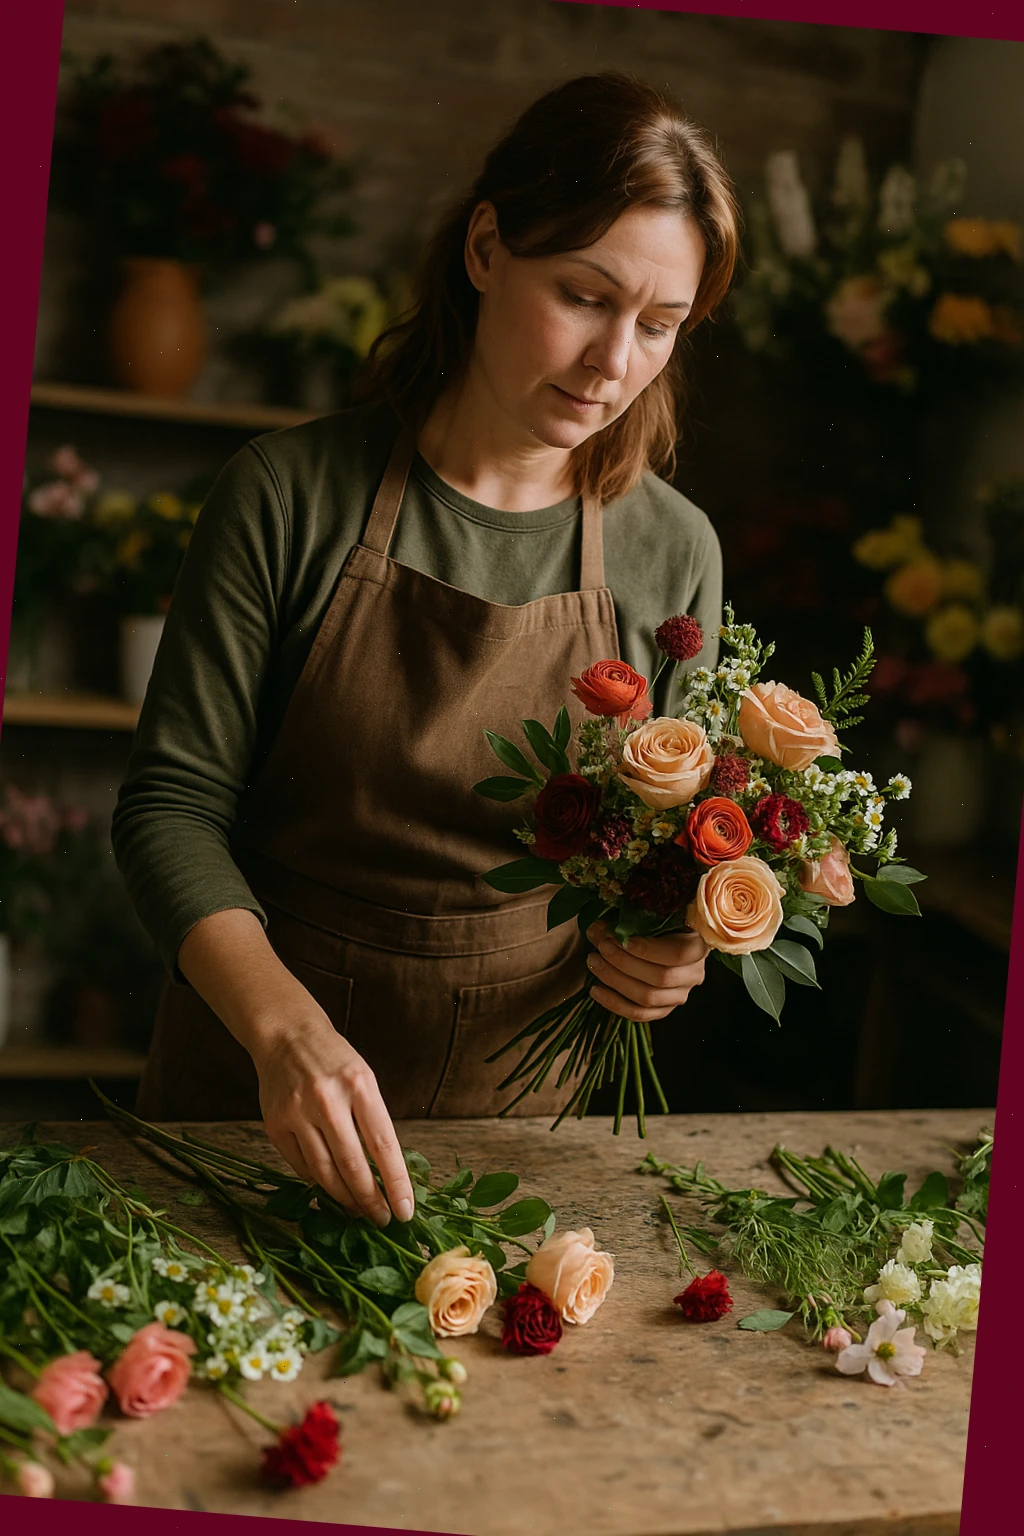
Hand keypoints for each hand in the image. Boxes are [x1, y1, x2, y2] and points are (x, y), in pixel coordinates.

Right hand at [251, 1014, 415, 1228]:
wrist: (287, 1036)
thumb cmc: (335, 1061)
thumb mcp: (364, 1079)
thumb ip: (373, 1121)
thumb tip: (387, 1175)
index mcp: (359, 1085)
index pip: (383, 1144)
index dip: (396, 1182)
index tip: (405, 1210)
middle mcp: (327, 1099)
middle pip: (352, 1165)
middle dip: (370, 1200)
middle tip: (381, 1219)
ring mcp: (297, 1112)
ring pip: (324, 1172)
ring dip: (344, 1199)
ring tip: (358, 1212)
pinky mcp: (274, 1124)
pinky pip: (300, 1166)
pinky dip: (318, 1183)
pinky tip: (330, 1190)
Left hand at [584, 918, 709, 1021]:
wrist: (658, 943)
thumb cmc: (653, 924)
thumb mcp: (644, 917)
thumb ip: (622, 921)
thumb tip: (597, 931)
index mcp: (697, 946)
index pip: (679, 954)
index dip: (649, 949)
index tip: (623, 939)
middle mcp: (693, 974)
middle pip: (661, 978)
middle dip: (625, 963)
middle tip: (601, 948)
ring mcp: (679, 996)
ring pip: (648, 998)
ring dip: (615, 981)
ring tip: (593, 963)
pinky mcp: (663, 1010)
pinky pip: (639, 1014)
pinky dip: (614, 1003)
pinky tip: (595, 990)